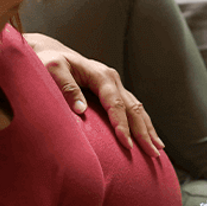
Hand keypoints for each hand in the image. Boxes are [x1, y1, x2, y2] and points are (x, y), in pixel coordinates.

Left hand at [24, 33, 164, 156]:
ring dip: (148, 130)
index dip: (122, 125)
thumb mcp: (52, 69)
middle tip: (151, 153)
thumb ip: (66, 87)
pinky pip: (132, 109)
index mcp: (101, 75)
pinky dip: (143, 125)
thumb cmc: (48, 61)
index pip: (116, 104)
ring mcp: (116, 85)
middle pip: (134, 109)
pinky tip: (149, 137)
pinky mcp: (114, 92)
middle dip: (144, 132)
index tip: (127, 145)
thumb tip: (80, 109)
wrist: (49, 52)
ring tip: (157, 149)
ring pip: (138, 109)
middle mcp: (113, 79)